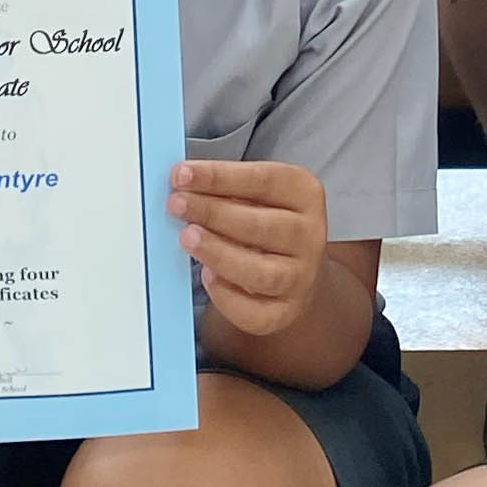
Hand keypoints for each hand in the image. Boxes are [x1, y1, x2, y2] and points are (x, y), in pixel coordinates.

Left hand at [172, 158, 324, 338]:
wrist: (297, 271)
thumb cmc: (265, 225)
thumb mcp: (256, 196)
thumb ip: (225, 191)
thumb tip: (182, 186)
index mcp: (305, 194)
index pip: (263, 180)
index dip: (219, 177)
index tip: (181, 174)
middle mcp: (310, 235)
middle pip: (261, 225)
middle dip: (212, 213)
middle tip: (176, 204)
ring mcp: (301, 276)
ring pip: (261, 271)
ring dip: (219, 253)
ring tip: (187, 238)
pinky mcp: (286, 312)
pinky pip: (254, 311)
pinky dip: (227, 296)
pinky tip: (207, 277)